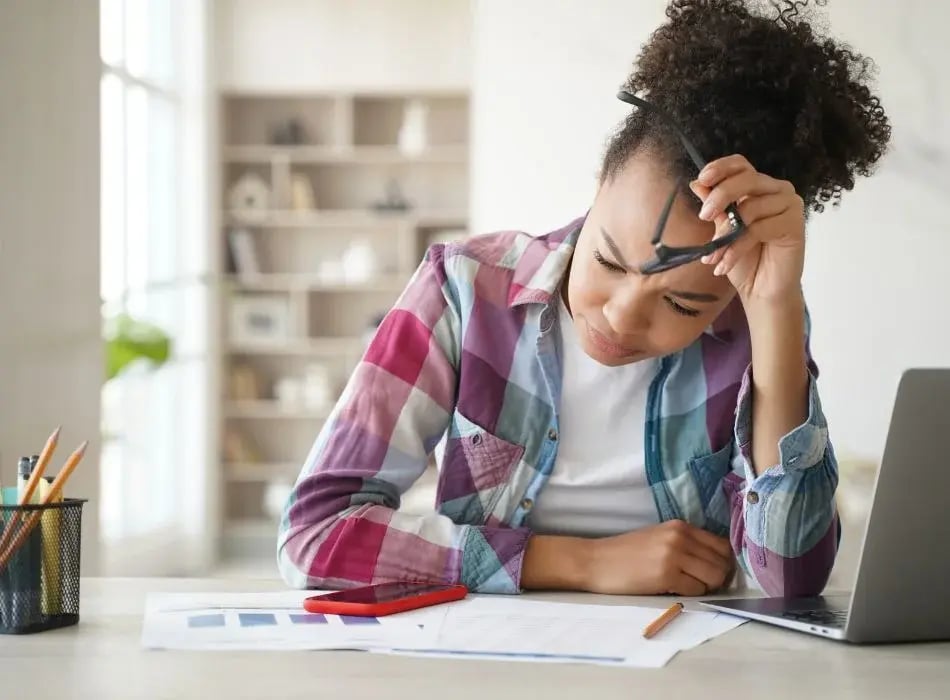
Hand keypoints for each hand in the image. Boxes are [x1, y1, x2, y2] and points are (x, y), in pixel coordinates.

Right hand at [585, 520, 734, 595]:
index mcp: (680, 526)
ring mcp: (674, 555)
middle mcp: (680, 537)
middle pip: (722, 563)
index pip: (722, 545)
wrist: (595, 561)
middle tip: (700, 584)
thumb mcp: (659, 538)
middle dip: (717, 577)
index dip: (723, 562)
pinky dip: (691, 594)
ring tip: (686, 586)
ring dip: (705, 587)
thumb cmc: (625, 553)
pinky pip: (696, 590)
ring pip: (714, 577)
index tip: (712, 572)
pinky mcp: (666, 575)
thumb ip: (686, 544)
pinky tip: (674, 590)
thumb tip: (717, 563)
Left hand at [688, 154, 805, 303]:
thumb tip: (696, 184)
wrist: (762, 290)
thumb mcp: (722, 231)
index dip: (721, 168)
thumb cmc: (744, 260)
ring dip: (725, 236)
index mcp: (758, 187)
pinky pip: (758, 229)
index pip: (741, 165)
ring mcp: (789, 205)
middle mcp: (777, 190)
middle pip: (747, 179)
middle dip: (721, 196)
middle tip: (703, 216)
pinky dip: (736, 249)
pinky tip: (724, 265)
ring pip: (751, 208)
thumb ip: (714, 207)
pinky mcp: (796, 224)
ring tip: (712, 257)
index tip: (702, 179)